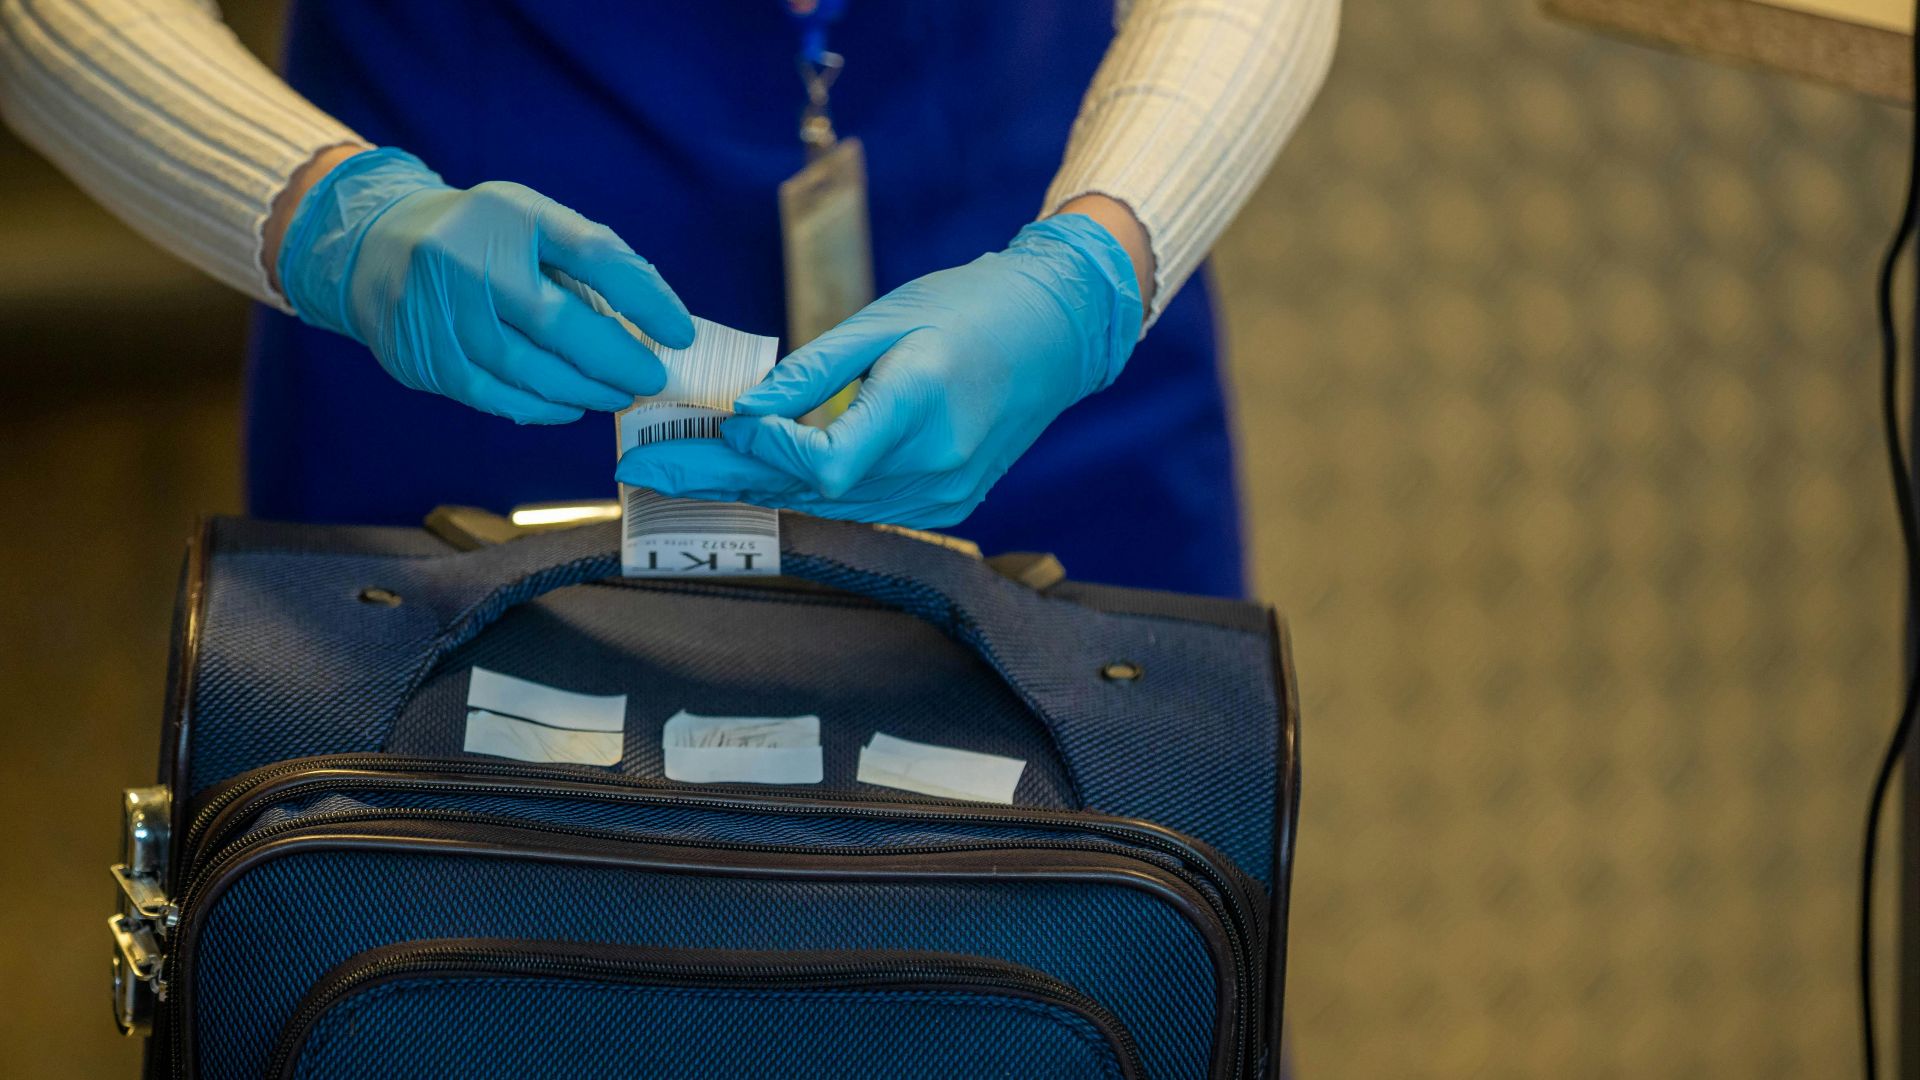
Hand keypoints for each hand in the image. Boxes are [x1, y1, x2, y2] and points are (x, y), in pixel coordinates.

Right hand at [276, 147, 692, 422]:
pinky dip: (541, 407)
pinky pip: (494, 395)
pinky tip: (570, 405)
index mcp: (509, 214)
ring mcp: (439, 312)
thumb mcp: (531, 222)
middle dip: (616, 360)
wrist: (373, 247)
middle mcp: (468, 259)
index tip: (681, 333)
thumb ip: (588, 261)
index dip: (644, 296)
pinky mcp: (424, 357)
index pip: (591, 252)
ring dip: (584, 390)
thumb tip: (659, 320)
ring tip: (617, 394)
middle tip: (651, 378)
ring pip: (527, 369)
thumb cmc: (480, 239)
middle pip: (558, 322)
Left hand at [615, 213, 1143, 526]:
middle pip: (807, 492)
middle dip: (719, 477)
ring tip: (679, 472)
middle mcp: (932, 467)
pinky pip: (856, 506)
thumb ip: (813, 373)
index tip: (714, 426)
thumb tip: (743, 412)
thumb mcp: (885, 321)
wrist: (1055, 334)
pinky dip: (802, 489)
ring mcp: (941, 495)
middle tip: (642, 468)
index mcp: (920, 408)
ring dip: (753, 487)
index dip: (762, 453)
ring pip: (825, 506)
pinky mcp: (943, 503)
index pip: (823, 464)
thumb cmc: (969, 307)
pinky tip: (751, 475)